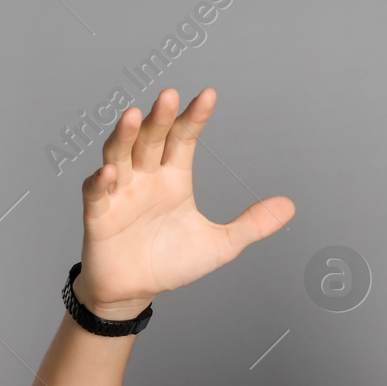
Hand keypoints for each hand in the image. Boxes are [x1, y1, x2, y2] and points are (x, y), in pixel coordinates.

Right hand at [76, 87, 293, 315]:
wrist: (135, 290)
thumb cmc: (171, 262)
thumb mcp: (220, 244)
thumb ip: (252, 224)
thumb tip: (290, 206)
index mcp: (174, 178)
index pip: (184, 138)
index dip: (195, 117)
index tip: (209, 94)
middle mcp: (146, 177)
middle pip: (152, 139)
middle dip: (160, 118)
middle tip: (170, 95)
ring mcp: (120, 193)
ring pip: (121, 155)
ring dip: (125, 136)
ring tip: (133, 115)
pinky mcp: (99, 214)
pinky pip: (97, 193)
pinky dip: (101, 181)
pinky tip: (110, 172)